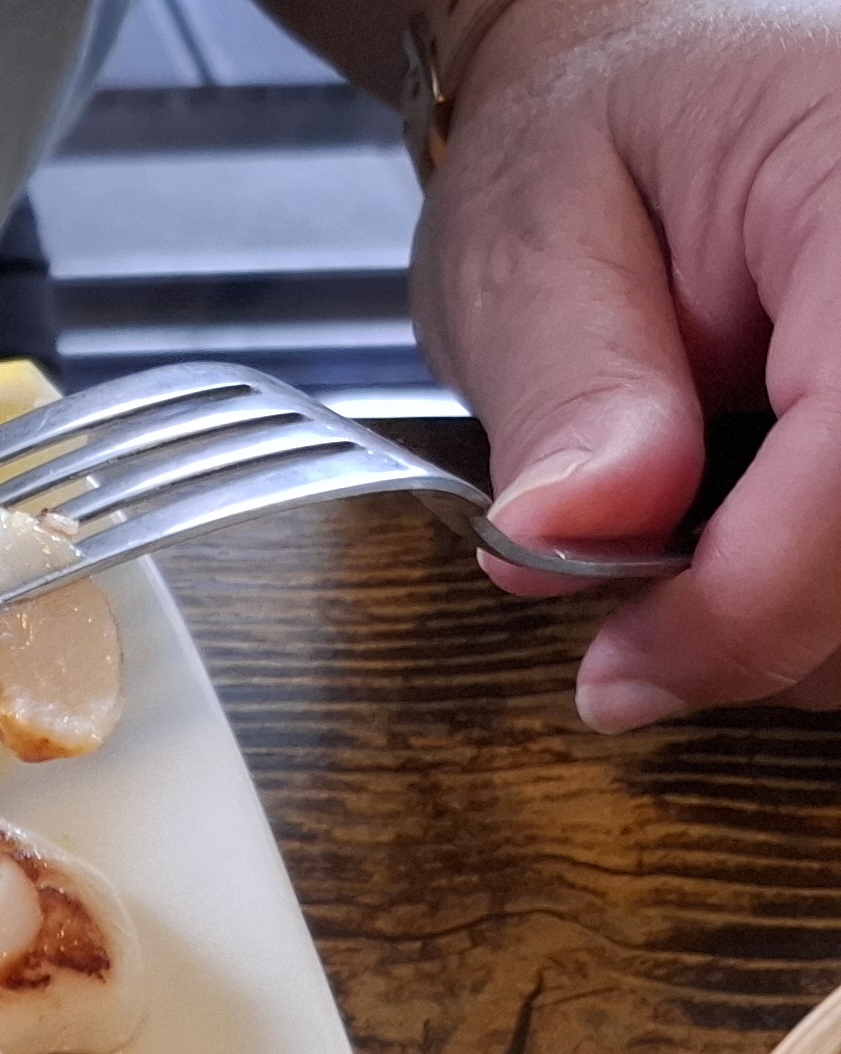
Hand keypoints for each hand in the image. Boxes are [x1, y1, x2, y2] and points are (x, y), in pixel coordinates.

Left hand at [413, 0, 840, 730]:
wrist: (652, 94)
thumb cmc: (594, 144)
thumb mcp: (531, 240)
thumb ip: (567, 393)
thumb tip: (566, 538)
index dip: (756, 597)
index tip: (625, 670)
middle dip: (784, 632)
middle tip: (641, 642)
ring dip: (814, 635)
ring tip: (693, 586)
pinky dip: (831, 610)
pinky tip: (760, 573)